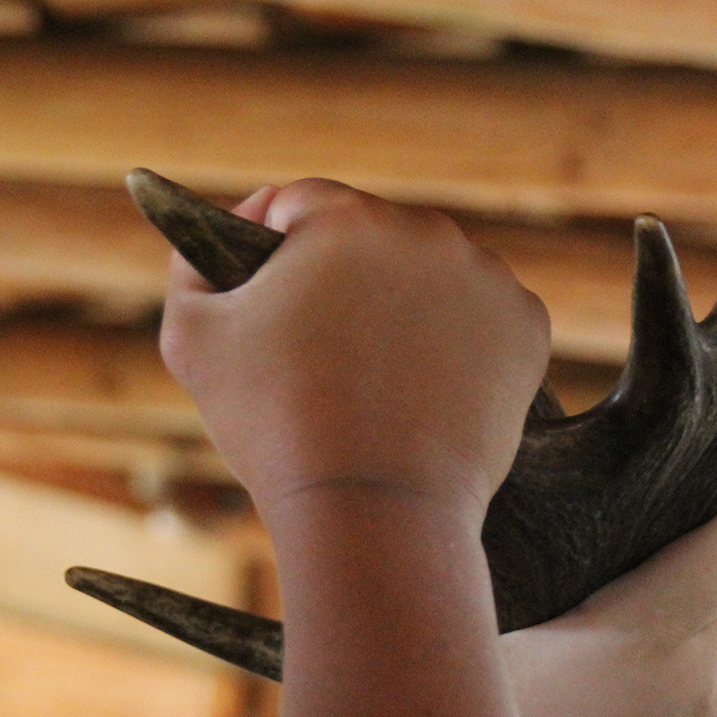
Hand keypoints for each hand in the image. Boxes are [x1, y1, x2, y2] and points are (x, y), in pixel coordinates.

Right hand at [159, 179, 548, 530]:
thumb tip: (220, 233)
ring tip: (372, 372)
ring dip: (401, 303)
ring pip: (428, 273)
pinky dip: (455, 343)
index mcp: (344, 218)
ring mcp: (485, 277)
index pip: (298, 204)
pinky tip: (423, 386)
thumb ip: (191, 265)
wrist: (373, 512)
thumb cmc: (274, 426)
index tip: (264, 294)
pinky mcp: (525, 326)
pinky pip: (479, 317)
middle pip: (369, 235)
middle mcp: (425, 230)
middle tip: (318, 346)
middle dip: (341, 276)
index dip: (270, 247)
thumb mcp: (191, 338)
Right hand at [506, 459, 716, 716]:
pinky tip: (644, 708)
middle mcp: (701, 694)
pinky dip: (697, 701)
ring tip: (645, 634)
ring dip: (702, 644)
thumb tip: (491, 542)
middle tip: (685, 541)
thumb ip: (518, 592)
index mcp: (650, 637)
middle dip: (716, 571)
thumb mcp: (480, 648)